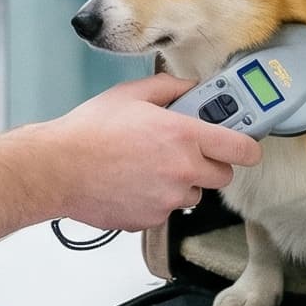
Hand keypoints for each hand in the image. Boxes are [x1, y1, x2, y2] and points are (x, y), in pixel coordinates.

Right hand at [45, 75, 261, 234]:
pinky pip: (166, 210)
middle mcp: (182, 170)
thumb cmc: (89, 132)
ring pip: (193, 195)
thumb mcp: (132, 94)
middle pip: (222, 176)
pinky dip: (156, 200)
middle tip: (185, 151)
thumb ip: (170, 87)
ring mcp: (168, 199)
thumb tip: (190, 86)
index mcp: (184, 136)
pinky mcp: (151, 219)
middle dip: (209, 163)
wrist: (58, 169)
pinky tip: (133, 183)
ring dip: (182, 183)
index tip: (245, 143)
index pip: (241, 148)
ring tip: (150, 167)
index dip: (247, 146)